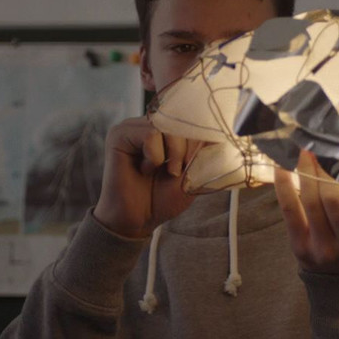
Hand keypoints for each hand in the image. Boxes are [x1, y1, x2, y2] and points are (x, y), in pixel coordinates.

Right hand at [93, 116, 202, 237]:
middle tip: (175, 171)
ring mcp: (132, 127)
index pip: (188, 118)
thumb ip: (203, 151)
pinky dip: (154, 156)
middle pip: (179, 119)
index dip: (198, 138)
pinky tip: (145, 169)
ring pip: (166, 125)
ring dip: (172, 153)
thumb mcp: (191, 173)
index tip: (193, 162)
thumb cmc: (162, 198)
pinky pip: (149, 134)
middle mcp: (146, 124)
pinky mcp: (119, 135)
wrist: (138, 220)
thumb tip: (219, 133)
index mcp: (162, 130)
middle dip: (185, 148)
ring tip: (160, 171)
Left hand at [274, 150, 338, 274]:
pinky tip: (282, 167)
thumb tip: (338, 168)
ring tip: (304, 156)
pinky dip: (284, 186)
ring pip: (312, 202)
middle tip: (317, 153)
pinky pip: (290, 210)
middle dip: (323, 173)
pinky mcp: (300, 247)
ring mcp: (323, 249)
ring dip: (306, 174)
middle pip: (333, 200)